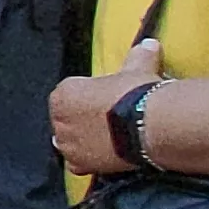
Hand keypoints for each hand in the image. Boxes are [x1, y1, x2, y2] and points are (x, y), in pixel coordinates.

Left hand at [50, 40, 160, 177]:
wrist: (150, 125)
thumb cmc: (137, 92)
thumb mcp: (137, 69)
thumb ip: (138, 56)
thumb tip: (149, 44)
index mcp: (63, 93)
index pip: (69, 92)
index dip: (87, 95)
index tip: (103, 98)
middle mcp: (58, 119)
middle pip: (66, 118)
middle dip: (81, 117)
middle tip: (105, 118)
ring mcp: (67, 144)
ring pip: (69, 141)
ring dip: (81, 139)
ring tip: (104, 137)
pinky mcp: (79, 164)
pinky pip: (76, 163)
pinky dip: (86, 160)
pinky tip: (101, 155)